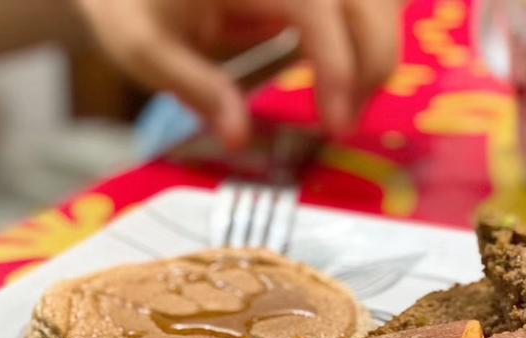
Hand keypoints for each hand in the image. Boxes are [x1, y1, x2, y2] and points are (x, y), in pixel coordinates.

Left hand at [75, 0, 400, 146]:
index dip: (339, 68)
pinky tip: (347, 71)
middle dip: (373, 65)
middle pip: (370, 2)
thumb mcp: (144, 45)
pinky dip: (370, 35)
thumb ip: (197, 88)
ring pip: (381, 1)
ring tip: (346, 101)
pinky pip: (368, 2)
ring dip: (378, 50)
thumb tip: (240, 135)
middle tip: (344, 121)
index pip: (321, 11)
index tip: (335, 123)